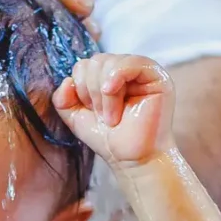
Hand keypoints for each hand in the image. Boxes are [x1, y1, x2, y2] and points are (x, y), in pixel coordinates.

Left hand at [53, 54, 174, 166]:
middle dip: (91, 91)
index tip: (90, 111)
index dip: (80, 86)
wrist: (132, 159)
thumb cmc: (108, 138)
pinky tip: (113, 95)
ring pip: (109, 62)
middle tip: (102, 116)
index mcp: (107, 76)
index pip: (85, 64)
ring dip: (104, 94)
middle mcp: (125, 70)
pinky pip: (130, 63)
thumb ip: (63, 99)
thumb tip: (66, 80)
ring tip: (112, 116)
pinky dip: (115, 80)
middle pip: (96, 61)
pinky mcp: (156, 76)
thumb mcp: (76, 117)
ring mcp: (142, 71)